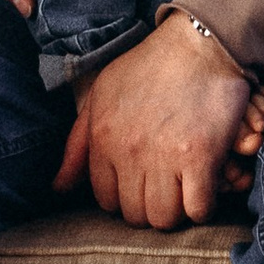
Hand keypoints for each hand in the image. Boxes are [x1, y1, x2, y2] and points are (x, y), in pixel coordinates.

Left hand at [56, 14, 251, 231]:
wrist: (199, 44)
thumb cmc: (149, 67)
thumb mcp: (102, 95)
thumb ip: (78, 143)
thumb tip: (58, 187)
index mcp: (103, 137)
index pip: (105, 200)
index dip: (125, 197)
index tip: (141, 185)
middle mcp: (129, 152)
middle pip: (135, 215)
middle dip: (149, 207)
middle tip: (164, 189)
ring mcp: (165, 157)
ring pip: (164, 219)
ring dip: (176, 211)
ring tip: (183, 191)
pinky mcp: (201, 159)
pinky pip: (198, 209)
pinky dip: (203, 207)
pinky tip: (205, 187)